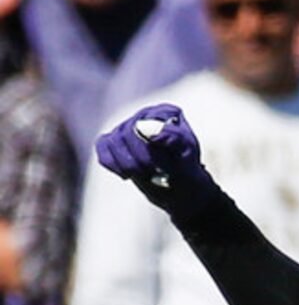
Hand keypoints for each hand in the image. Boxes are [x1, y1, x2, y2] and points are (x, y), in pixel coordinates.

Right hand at [95, 104, 215, 215]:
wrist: (182, 191)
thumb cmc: (187, 170)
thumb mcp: (189, 156)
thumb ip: (174, 137)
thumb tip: (147, 128)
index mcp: (166, 113)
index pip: (146, 125)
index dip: (153, 152)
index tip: (169, 170)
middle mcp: (145, 115)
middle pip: (127, 133)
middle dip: (141, 160)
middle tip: (158, 175)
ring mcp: (128, 126)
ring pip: (113, 141)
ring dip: (128, 166)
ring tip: (146, 176)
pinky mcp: (115, 140)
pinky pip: (103, 146)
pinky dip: (112, 163)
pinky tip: (127, 175)